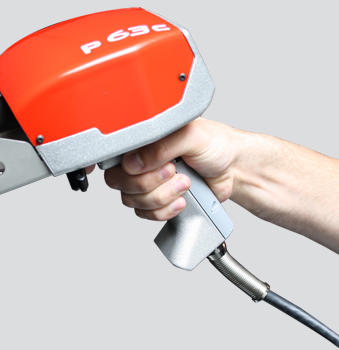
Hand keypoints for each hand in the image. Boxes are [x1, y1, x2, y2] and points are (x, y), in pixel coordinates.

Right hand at [102, 118, 238, 220]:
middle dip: (150, 182)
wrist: (234, 168)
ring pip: (133, 201)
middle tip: (175, 172)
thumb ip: (160, 147)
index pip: (116, 156)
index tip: (153, 165)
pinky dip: (165, 210)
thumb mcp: (190, 136)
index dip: (127, 166)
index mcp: (143, 139)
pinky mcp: (157, 201)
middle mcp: (140, 160)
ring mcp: (148, 182)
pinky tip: (182, 200)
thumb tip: (132, 162)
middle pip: (119, 182)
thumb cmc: (215, 144)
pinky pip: (146, 214)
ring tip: (185, 184)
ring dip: (162, 197)